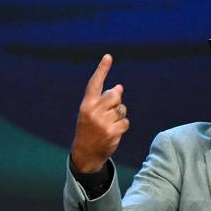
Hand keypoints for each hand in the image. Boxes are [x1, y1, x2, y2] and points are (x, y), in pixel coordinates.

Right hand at [70, 54, 129, 172]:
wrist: (85, 153)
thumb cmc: (89, 129)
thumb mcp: (91, 112)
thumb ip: (103, 99)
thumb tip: (119, 87)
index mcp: (86, 104)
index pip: (95, 83)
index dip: (102, 69)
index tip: (108, 56)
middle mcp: (93, 111)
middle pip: (115, 95)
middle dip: (116, 102)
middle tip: (109, 112)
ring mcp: (103, 122)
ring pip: (122, 109)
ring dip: (119, 116)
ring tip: (108, 124)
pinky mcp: (112, 132)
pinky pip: (125, 122)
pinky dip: (122, 126)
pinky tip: (113, 132)